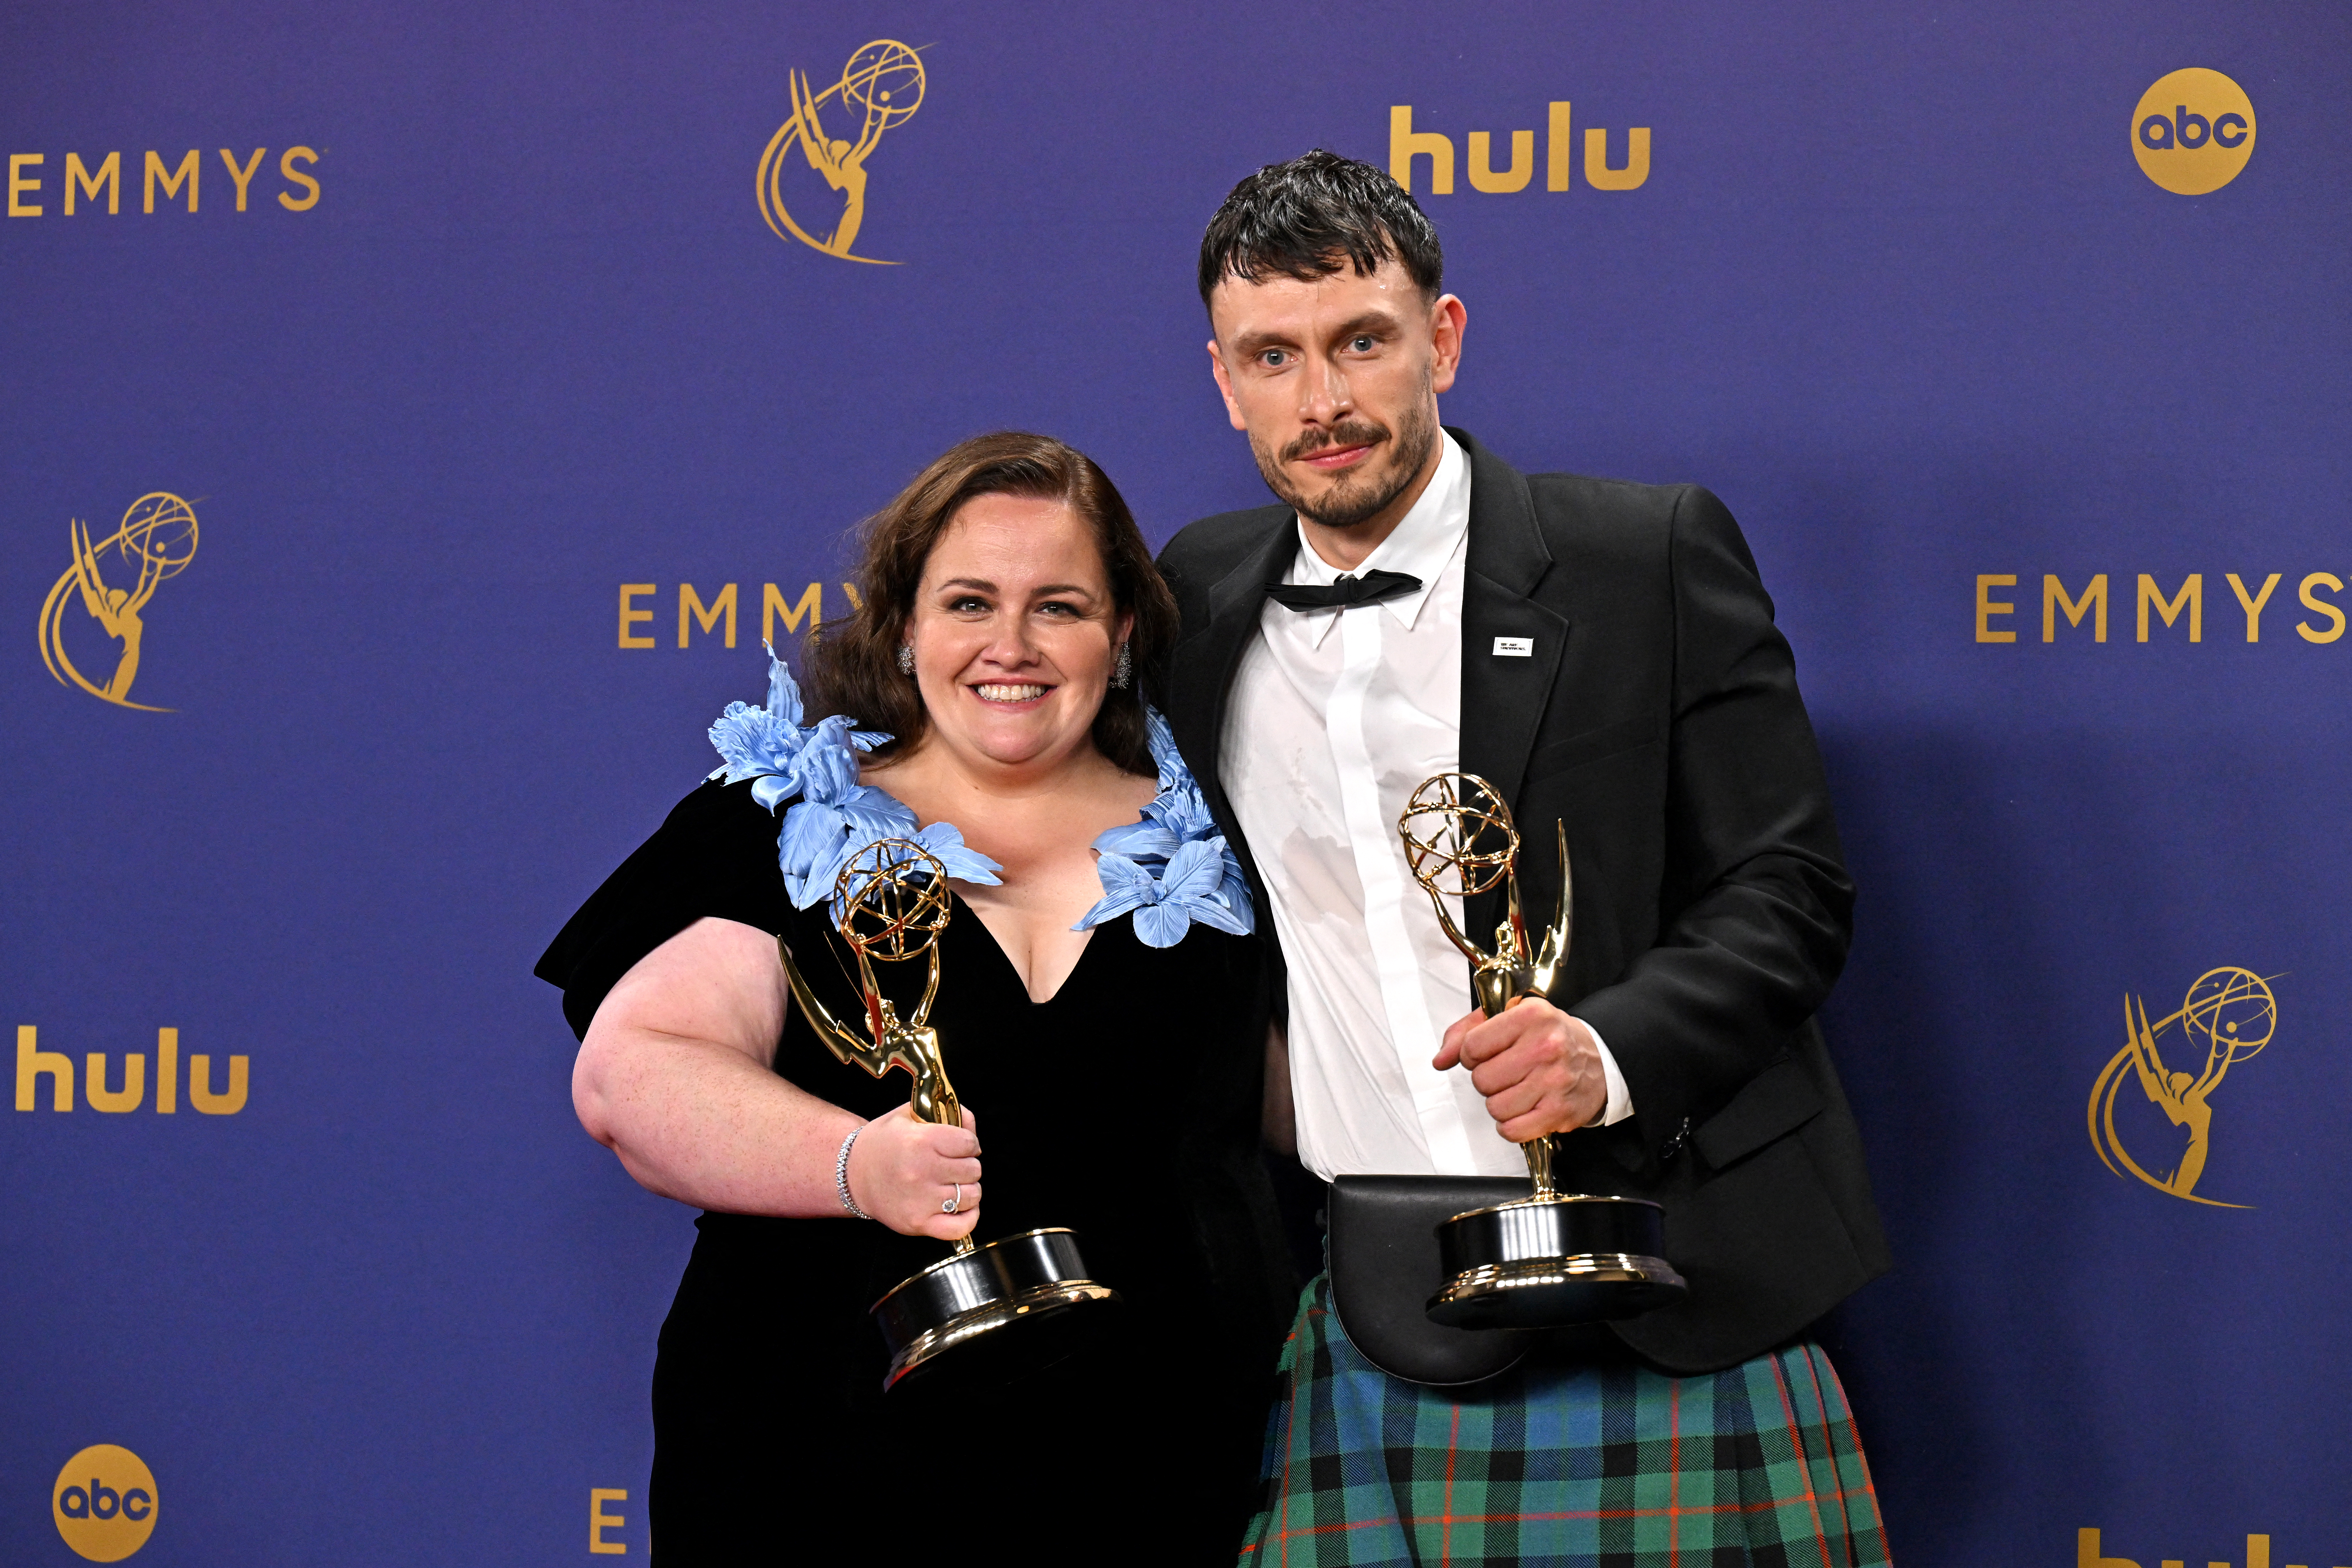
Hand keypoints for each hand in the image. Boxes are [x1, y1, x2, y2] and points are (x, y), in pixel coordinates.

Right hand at [846, 1104, 981, 1240]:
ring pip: (972, 1196)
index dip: (969, 1143)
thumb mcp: (908, 1115)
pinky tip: (962, 1207)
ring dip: (968, 1189)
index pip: (969, 1143)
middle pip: (973, 1170)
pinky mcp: (917, 1223)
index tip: (960, 1146)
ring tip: (954, 1184)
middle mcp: (921, 1171)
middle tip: (954, 1165)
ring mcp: (920, 1201)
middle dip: (968, 1165)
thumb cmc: (883, 1143)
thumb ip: (944, 1113)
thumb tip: (970, 1123)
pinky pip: (960, 1227)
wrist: (852, 1174)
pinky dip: (969, 1218)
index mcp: (920, 1141)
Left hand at [1432, 997, 1604, 1142]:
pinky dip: (1511, 1124)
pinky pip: (1511, 1130)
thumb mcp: (1509, 1017)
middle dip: (1487, 1079)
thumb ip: (1466, 1032)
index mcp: (1530, 1016)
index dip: (1472, 1055)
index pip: (1473, 1046)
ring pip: (1495, 1107)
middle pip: (1482, 1080)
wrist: (1600, 1059)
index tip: (1487, 1053)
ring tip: (1518, 1089)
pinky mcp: (1559, 1112)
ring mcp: (1554, 1081)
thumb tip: (1441, 1059)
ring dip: (1499, 1102)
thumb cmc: (1550, 1037)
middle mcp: (1545, 1047)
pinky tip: (1524, 1108)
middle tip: (1507, 1072)